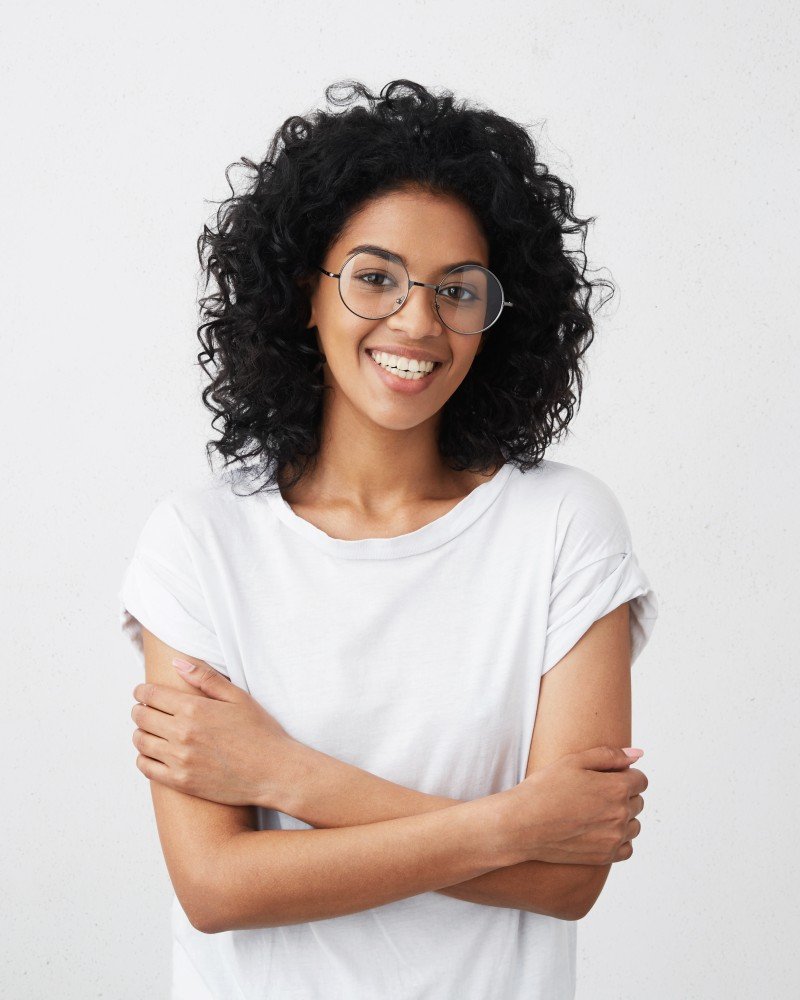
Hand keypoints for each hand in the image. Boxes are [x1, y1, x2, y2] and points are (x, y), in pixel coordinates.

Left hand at [131, 660, 299, 808]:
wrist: (274, 772)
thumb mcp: (238, 697)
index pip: (151, 695)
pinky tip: (153, 753)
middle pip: (142, 717)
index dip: (142, 691)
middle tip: (144, 709)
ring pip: (141, 742)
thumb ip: (205, 678)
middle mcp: (182, 733)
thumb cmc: (260, 731)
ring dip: (140, 732)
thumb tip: (177, 662)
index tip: (142, 691)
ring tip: (149, 730)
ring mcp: (179, 760)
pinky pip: (147, 768)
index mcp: (194, 708)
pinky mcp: (181, 782)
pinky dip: (143, 757)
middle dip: (140, 709)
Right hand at [497, 746, 647, 866]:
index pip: (641, 780)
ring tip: (595, 812)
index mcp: (616, 788)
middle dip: (623, 795)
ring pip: (634, 825)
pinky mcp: (605, 856)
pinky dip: (618, 840)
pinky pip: (627, 848)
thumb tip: (638, 755)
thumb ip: (610, 756)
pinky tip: (599, 831)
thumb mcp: (574, 761)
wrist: (522, 825)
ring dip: (623, 818)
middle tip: (594, 793)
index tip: (606, 777)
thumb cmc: (544, 789)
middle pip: (638, 802)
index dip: (624, 775)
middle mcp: (621, 815)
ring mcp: (614, 838)